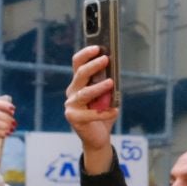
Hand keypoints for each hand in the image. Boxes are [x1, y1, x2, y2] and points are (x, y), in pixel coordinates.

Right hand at [64, 47, 116, 173]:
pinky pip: (91, 113)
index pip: (77, 63)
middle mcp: (72, 91)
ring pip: (85, 93)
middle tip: (106, 59)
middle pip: (80, 74)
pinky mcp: (74, 118)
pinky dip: (105, 111)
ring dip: (98, 87)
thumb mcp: (107, 97)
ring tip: (111, 82)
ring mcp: (71, 105)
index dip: (85, 54)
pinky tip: (115, 110)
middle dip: (93, 65)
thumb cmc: (103, 113)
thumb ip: (108, 85)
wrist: (98, 137)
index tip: (98, 47)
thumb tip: (114, 74)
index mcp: (78, 83)